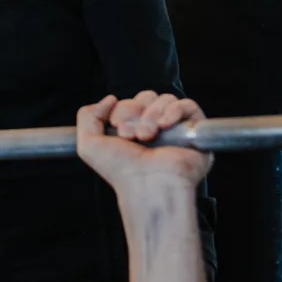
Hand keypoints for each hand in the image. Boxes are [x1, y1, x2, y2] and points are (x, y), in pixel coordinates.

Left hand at [76, 92, 211, 189]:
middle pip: (147, 97)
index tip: (117, 127)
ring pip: (165, 99)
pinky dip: (174, 110)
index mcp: (135, 128)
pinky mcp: (194, 131)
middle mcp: (156, 127)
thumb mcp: (88, 144)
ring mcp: (175, 129)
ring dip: (151, 114)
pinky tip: (164, 125)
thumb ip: (87, 115)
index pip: (131, 102)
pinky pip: (187, 105)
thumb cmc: (120, 170)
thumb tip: (110, 99)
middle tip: (131, 135)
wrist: (145, 184)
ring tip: (147, 136)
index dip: (123, 109)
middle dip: (135, 112)